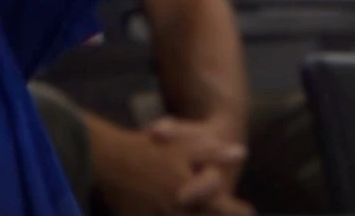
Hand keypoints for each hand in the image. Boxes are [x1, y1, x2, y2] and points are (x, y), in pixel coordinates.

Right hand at [90, 114, 247, 214]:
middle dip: (217, 214)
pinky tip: (169, 209)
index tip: (248, 210)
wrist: (106, 160)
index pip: (225, 210)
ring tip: (195, 210)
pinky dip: (166, 214)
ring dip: (195, 215)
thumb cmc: (147, 150)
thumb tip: (241, 153)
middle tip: (228, 210)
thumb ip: (213, 153)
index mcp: (193, 198)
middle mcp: (178, 214)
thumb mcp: (183, 146)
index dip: (238, 210)